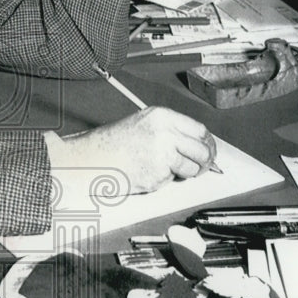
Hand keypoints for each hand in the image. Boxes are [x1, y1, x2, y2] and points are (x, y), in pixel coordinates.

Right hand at [49, 107, 215, 196]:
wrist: (90, 159)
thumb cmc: (112, 143)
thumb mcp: (143, 124)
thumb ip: (169, 131)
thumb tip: (196, 146)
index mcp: (162, 117)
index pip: (199, 130)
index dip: (206, 143)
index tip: (207, 150)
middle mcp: (165, 133)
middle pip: (202, 150)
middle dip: (203, 162)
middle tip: (198, 167)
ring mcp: (162, 155)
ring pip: (191, 168)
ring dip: (184, 173)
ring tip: (165, 169)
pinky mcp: (157, 175)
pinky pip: (171, 181)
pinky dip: (163, 181)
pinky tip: (146, 172)